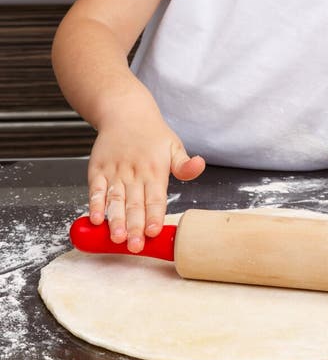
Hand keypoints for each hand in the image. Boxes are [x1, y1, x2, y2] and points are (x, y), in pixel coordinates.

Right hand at [87, 106, 204, 252]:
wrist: (125, 113)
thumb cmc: (152, 135)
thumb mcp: (174, 146)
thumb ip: (184, 164)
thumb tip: (199, 165)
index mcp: (155, 170)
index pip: (156, 198)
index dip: (154, 215)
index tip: (154, 232)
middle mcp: (135, 172)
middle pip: (134, 204)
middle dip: (134, 227)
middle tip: (135, 246)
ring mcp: (115, 171)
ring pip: (115, 200)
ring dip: (115, 220)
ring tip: (116, 238)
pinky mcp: (98, 169)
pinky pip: (96, 189)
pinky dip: (95, 204)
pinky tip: (96, 219)